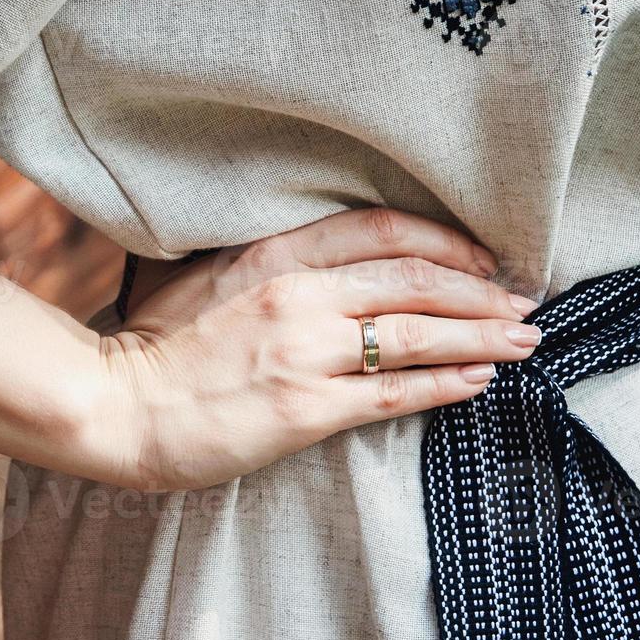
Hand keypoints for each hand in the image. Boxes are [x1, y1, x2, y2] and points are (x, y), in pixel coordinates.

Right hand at [98, 208, 539, 490]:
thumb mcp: (201, 275)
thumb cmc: (152, 344)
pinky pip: (395, 393)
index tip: (483, 258)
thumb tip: (316, 260)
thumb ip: (263, 262)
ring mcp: (304, 351)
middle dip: (482, 291)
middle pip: (415, 279)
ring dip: (481, 335)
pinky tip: (481, 379)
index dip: (445, 241)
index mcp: (272, 253)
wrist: (115, 406)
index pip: (381, 229)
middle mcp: (297, 293)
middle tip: (524, 301)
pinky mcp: (306, 409)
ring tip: (523, 340)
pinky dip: (446, 384)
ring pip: (417, 333)